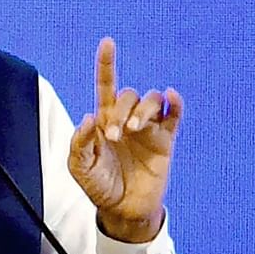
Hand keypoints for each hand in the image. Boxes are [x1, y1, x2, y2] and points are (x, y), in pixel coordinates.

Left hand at [68, 38, 182, 243]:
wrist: (122, 210)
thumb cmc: (99, 186)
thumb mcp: (79, 167)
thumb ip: (80, 142)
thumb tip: (90, 117)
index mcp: (104, 120)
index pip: (106, 85)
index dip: (106, 64)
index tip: (107, 42)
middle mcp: (127, 119)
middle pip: (129, 94)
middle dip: (121, 110)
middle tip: (115, 136)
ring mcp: (148, 129)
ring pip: (152, 100)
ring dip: (143, 110)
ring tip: (134, 130)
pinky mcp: (165, 141)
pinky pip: (174, 115)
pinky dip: (175, 103)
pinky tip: (171, 98)